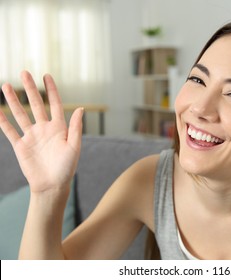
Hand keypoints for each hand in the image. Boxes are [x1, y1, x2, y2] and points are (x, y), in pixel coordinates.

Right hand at [0, 71, 83, 192]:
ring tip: (7, 86)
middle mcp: (44, 129)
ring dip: (13, 100)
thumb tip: (80, 108)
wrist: (52, 185)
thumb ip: (75, 128)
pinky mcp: (20, 146)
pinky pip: (9, 131)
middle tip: (24, 73)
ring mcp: (31, 136)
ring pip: (20, 114)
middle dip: (30, 89)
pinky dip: (3, 121)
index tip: (46, 76)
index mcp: (59, 128)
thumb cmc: (67, 167)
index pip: (55, 104)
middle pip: (36, 105)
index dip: (51, 90)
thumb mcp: (74, 147)